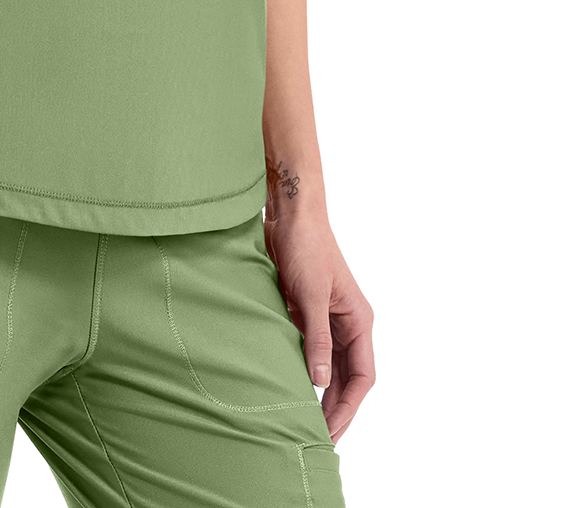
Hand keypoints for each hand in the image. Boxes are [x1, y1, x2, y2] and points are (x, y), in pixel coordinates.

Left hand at [263, 208, 374, 444]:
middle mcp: (347, 323)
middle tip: (319, 437)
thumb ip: (316, 339)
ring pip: (330, 368)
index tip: (332, 430)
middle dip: (336, 408)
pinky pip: (311, 351)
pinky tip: (293, 387)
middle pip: (347, 378)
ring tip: (307, 421)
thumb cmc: (306, 246)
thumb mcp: (310, 295)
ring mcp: (328, 319)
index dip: (349, 406)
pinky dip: (305, 371)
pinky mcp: (307, 312)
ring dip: (322, 394)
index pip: (363, 376)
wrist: (290, 214)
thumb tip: (319, 382)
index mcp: (359, 320)